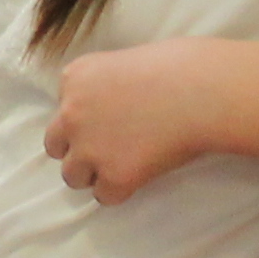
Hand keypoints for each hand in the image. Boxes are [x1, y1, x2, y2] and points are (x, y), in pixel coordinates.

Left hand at [43, 41, 217, 205]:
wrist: (203, 93)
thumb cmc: (179, 66)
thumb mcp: (126, 61)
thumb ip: (106, 85)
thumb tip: (110, 108)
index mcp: (75, 78)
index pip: (64, 107)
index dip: (89, 116)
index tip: (114, 116)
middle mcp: (71, 113)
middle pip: (55, 145)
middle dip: (78, 148)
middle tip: (110, 147)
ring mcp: (89, 148)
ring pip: (72, 176)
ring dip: (93, 174)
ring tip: (124, 165)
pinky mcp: (114, 176)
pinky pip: (104, 196)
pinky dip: (121, 190)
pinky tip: (141, 175)